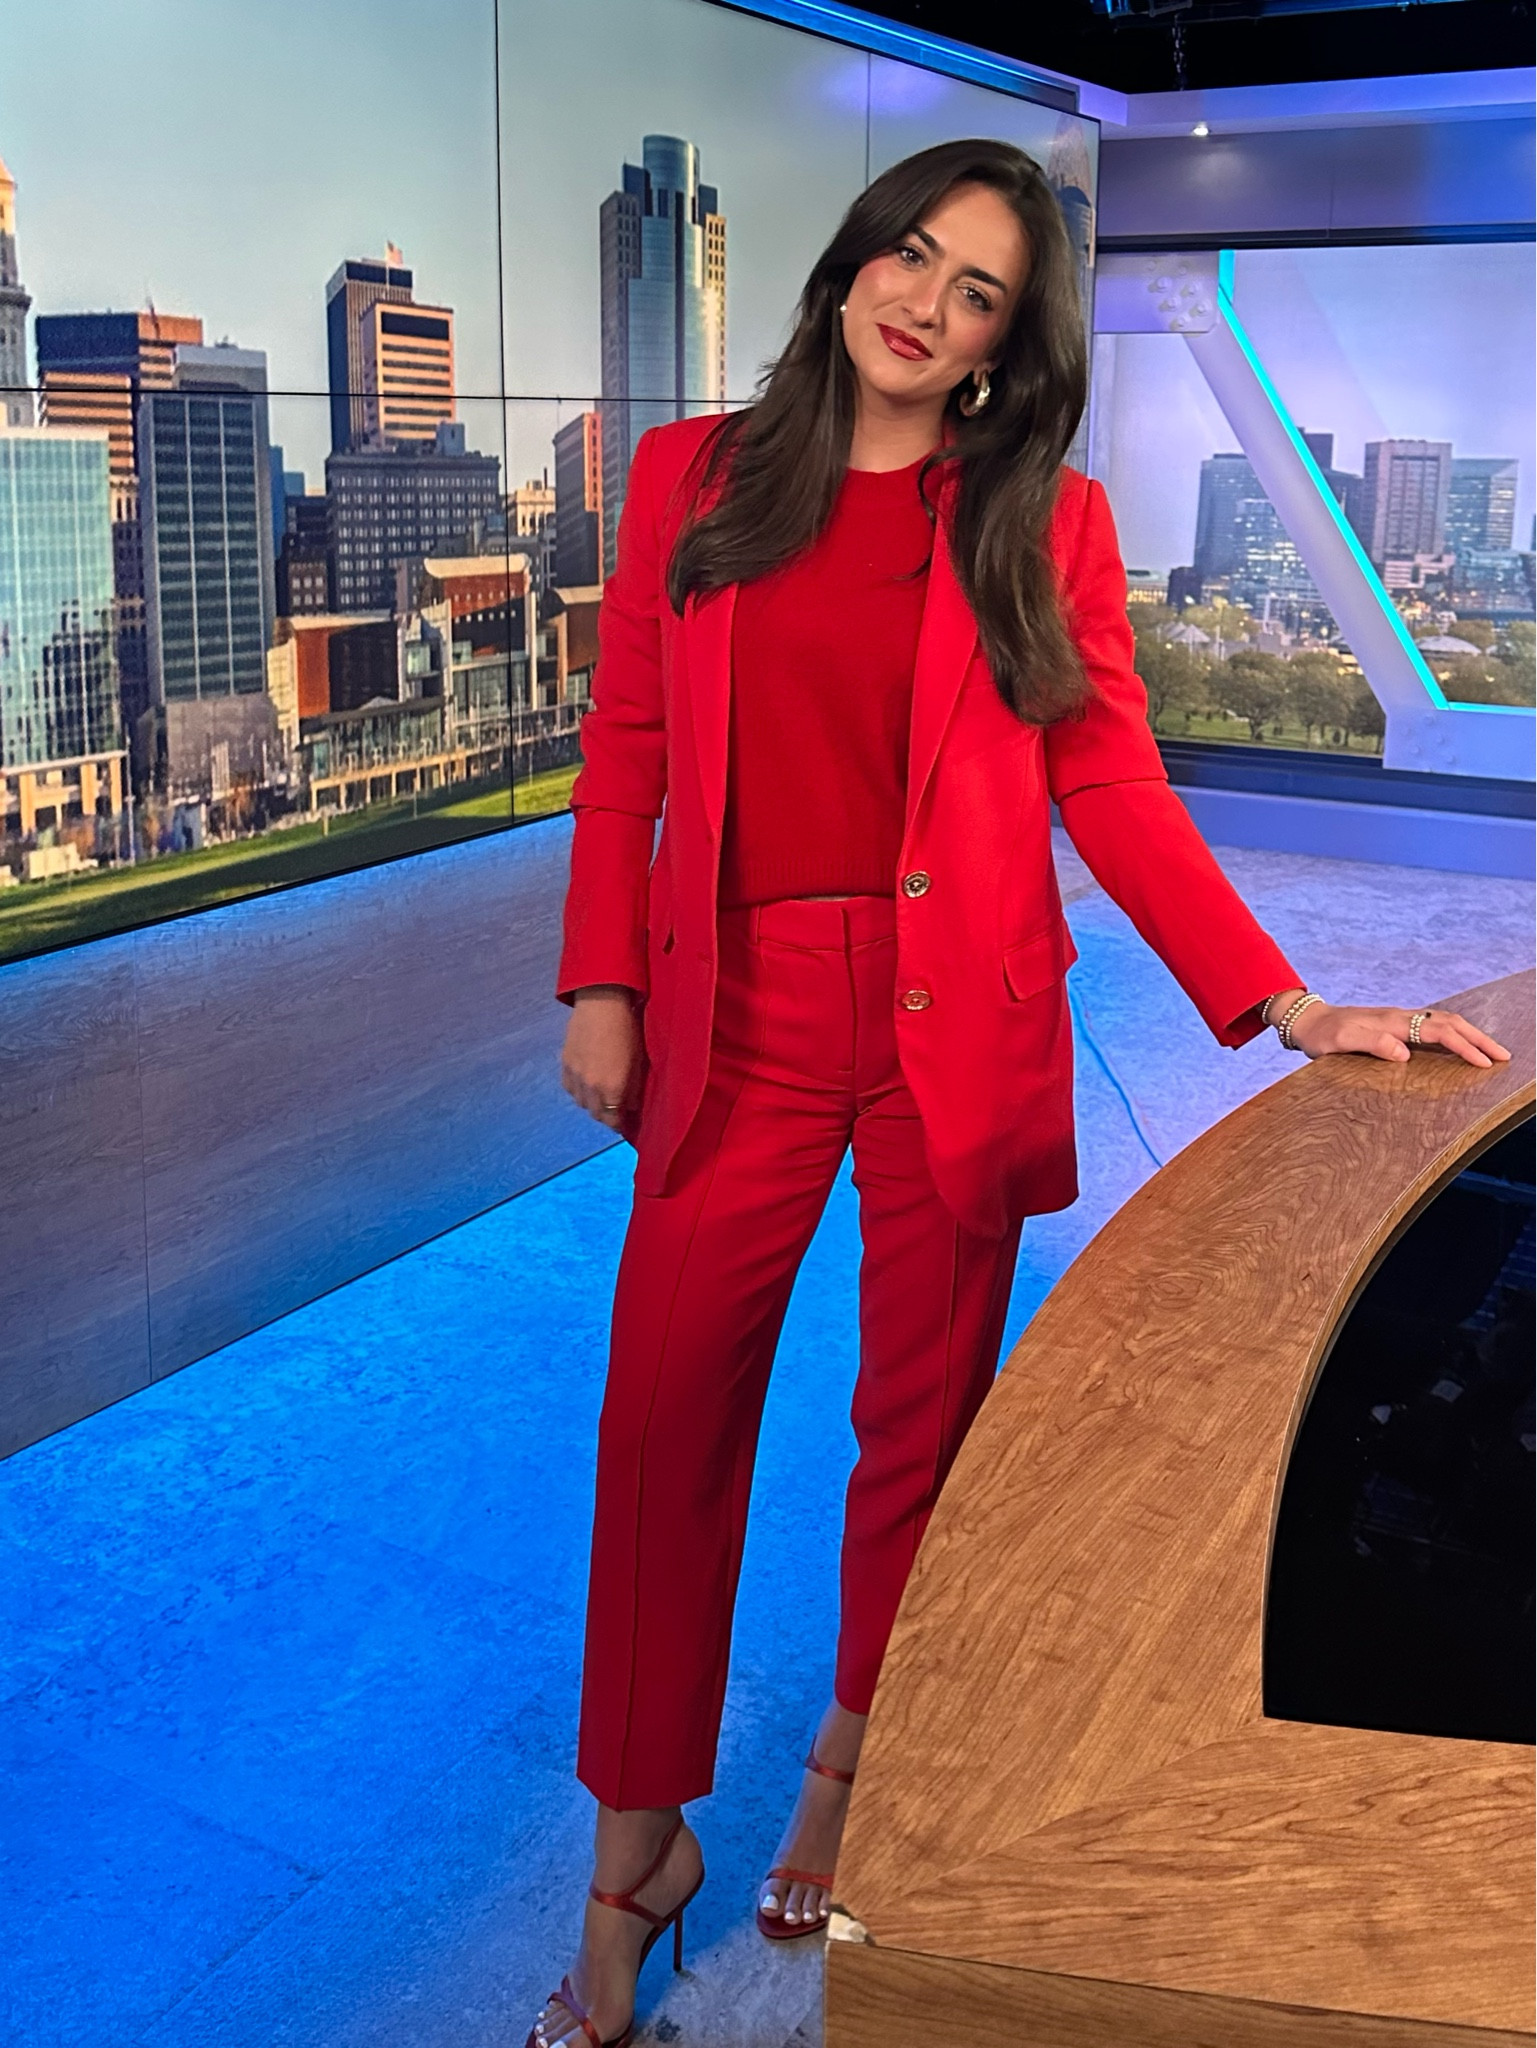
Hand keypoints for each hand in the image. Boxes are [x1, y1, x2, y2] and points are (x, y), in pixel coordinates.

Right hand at [561, 986, 643, 1129]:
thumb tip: (631, 1108)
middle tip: (616, 1108)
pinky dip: (579, 1091)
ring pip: (581, 1103)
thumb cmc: (627, 1031)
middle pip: (596, 1114)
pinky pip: (570, 1088)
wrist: (601, 1004)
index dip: (619, 1124)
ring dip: (592, 1103)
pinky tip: (587, 1083)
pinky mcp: (564, 1064)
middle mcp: (590, 1087)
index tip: (625, 1122)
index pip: (612, 1120)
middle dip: (607, 1115)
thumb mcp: (638, 1062)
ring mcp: (574, 1076)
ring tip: (602, 1094)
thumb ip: (634, 1090)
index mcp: (611, 1088)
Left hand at [1288, 999, 1510, 1068]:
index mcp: (1393, 1022)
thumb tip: (1404, 1053)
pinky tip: (1461, 1044)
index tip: (1484, 1063)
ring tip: (1491, 1050)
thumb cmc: (1322, 1035)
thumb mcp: (1340, 1042)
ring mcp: (1400, 1019)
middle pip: (1450, 1023)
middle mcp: (1401, 1017)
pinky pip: (1433, 1026)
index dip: (1464, 1047)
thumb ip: (1371, 1043)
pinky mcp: (1396, 1025)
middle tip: (1504, 1055)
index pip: (1439, 1032)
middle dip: (1479, 1039)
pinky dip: (1454, 1033)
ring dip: (1470, 1034)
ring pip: (1445, 1022)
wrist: (1307, 1021)